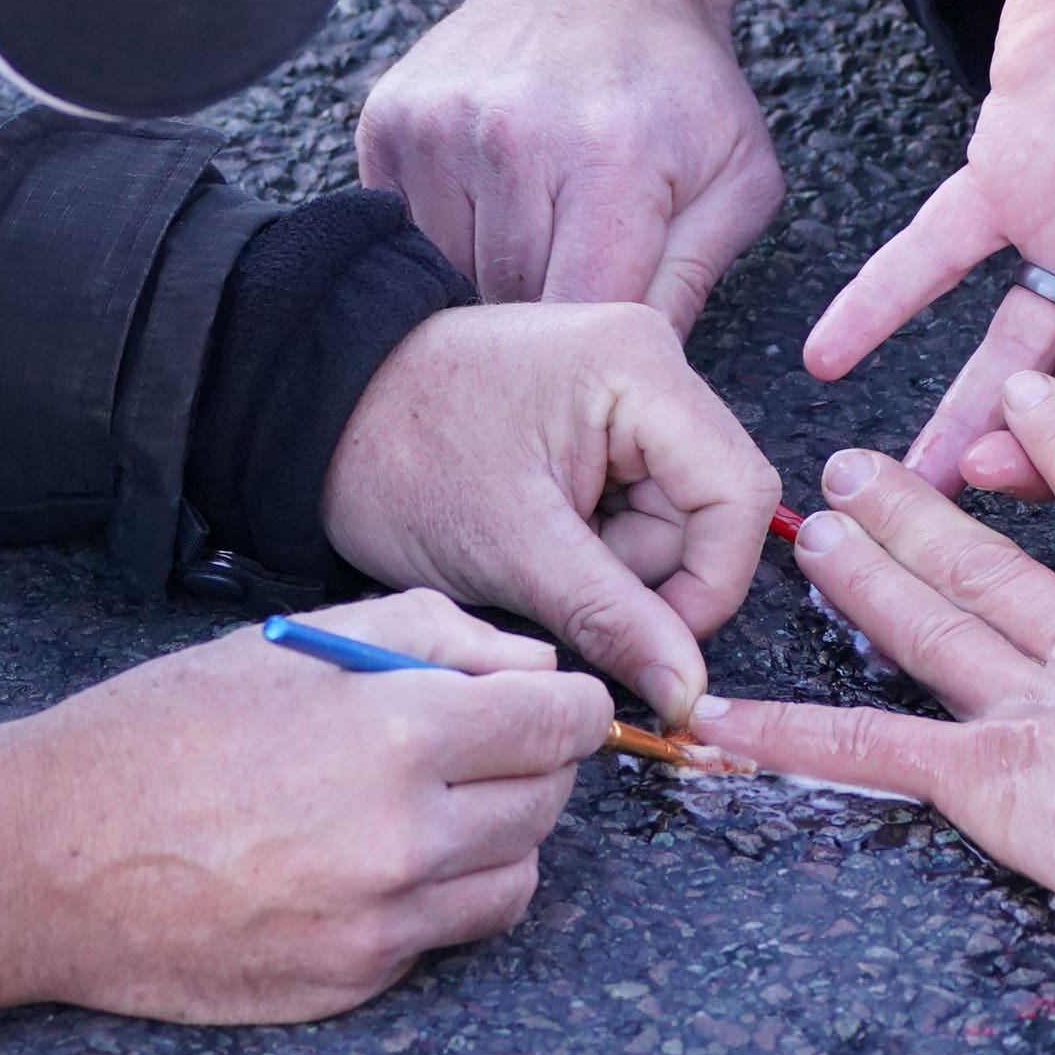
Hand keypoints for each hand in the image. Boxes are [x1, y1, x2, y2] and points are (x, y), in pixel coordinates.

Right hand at [0, 590, 611, 1020]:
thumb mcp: (290, 643)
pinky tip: (361, 863)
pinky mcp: (352, 985)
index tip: (552, 701)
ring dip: (493, 838)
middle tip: (472, 741)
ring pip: (514, 880)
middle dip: (529, 764)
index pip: (561, 724)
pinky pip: (442, 937)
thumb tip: (529, 665)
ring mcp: (381, 927)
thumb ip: (430, 634)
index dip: (569, 704)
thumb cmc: (156, 732)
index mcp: (394, 734)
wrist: (44, 859)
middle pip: (549, 802)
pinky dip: (430, 899)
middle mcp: (404, 840)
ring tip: (418, 803)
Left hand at [323, 301, 781, 726]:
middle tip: (559, 581)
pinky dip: (593, 544)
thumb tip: (687, 691)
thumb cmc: (400, 457)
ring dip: (614, 564)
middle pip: (709, 509)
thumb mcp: (513, 550)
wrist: (318, 415)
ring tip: (530, 549)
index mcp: (640, 366)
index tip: (653, 645)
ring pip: (674, 519)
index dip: (709, 585)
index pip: (737, 495)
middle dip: (644, 572)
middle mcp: (651, 362)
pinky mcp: (601, 420)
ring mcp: (627, 390)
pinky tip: (533, 532)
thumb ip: (614, 621)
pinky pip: (635, 507)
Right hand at [359, 0, 784, 336]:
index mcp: (608, 159)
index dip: (594, 349)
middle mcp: (511, 138)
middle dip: (543, 320)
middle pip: (508, 305)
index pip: (581, 311)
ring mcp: (439, 127)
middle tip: (572, 298)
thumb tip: (651, 375)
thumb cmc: (677, 85)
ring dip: (487, 285)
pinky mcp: (390, 122)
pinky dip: (444, 245)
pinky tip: (487, 213)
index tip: (607, 352)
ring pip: (447, 278)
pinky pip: (405, 235)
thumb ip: (693, 282)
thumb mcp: (738, 178)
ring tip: (532, 246)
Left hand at [693, 373, 1054, 900]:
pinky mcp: (985, 777)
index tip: (1031, 392)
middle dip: (924, 513)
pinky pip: (873, 752)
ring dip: (866, 582)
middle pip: (994, 566)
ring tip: (807, 534)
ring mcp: (1032, 709)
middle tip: (859, 465)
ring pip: (932, 630)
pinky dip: (791, 734)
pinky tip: (718, 713)